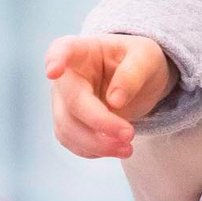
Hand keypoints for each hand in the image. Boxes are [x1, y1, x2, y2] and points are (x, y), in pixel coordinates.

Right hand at [44, 34, 171, 158]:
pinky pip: (72, 142)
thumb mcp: (147, 57)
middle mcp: (66, 77)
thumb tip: (115, 101)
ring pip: (68, 128)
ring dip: (96, 144)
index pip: (61, 50)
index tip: (54, 71)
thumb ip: (133, 74)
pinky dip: (93, 150)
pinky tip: (115, 149)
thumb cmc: (139, 60)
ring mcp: (64, 102)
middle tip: (129, 135)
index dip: (55, 60)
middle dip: (99, 123)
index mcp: (82, 51)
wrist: (139, 79)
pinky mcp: (69, 123)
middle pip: (71, 102)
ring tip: (127, 149)